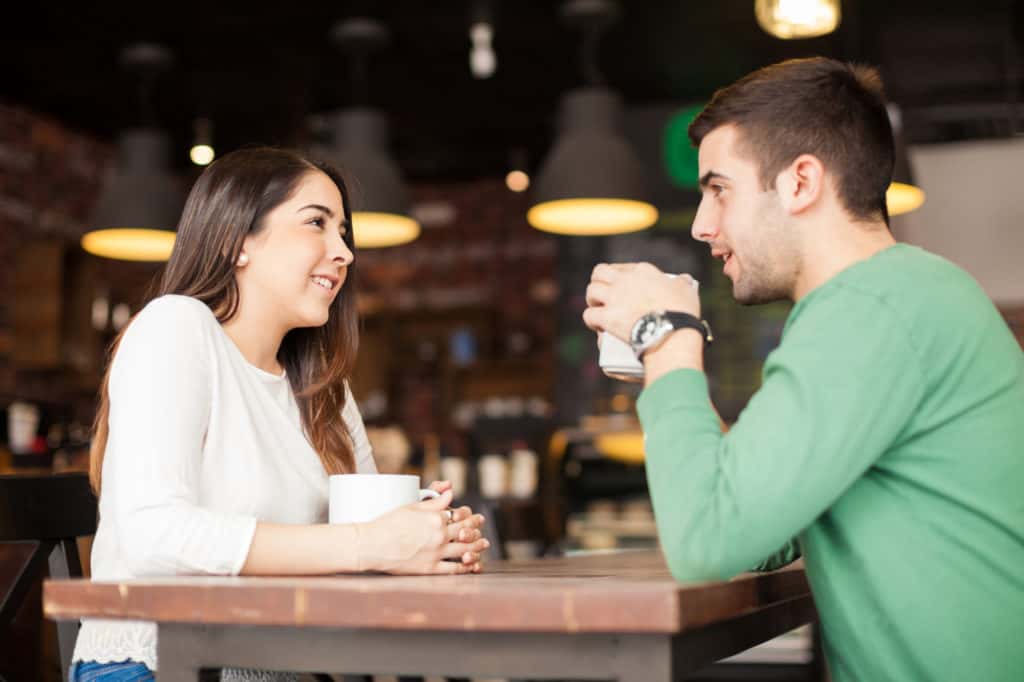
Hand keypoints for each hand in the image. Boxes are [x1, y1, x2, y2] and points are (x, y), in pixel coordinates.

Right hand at [357, 489, 487, 574]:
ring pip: (465, 550)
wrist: (371, 546)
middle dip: (477, 529)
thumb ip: (434, 502)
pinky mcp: (430, 569)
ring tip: (483, 544)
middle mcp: (439, 535)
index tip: (476, 516)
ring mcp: (436, 553)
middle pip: (466, 532)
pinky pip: (454, 569)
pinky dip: (466, 567)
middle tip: (482, 528)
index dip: (470, 516)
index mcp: (435, 518)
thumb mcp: (412, 507)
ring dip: (477, 547)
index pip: (460, 516)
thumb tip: (450, 492)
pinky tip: (472, 565)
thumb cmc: (387, 523)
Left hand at [583, 263, 700, 341]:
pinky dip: (591, 320)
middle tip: (603, 293)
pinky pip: (589, 314)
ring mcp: (614, 298)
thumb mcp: (687, 291)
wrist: (672, 333)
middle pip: (600, 272)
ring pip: (591, 291)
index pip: (624, 268)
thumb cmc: (682, 312)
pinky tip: (596, 326)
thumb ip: (683, 283)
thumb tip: (684, 279)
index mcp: (643, 271)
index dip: (620, 277)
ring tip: (597, 308)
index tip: (624, 287)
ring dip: (592, 299)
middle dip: (598, 281)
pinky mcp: (607, 317)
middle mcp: (625, 280)